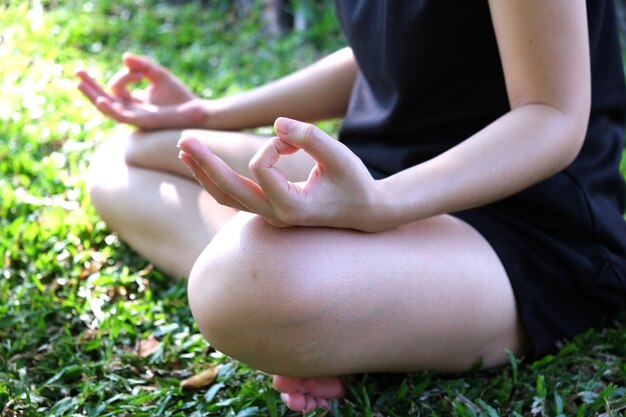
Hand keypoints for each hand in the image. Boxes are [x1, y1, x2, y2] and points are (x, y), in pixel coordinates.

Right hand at [76, 53, 207, 129]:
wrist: (195, 112)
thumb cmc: (179, 96)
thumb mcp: (159, 75)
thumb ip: (142, 66)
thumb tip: (124, 57)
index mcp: (134, 103)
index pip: (117, 88)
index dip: (124, 76)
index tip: (138, 70)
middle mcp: (132, 111)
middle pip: (105, 99)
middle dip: (90, 86)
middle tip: (76, 72)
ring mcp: (135, 118)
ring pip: (108, 108)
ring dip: (92, 95)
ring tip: (79, 84)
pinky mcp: (141, 121)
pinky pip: (121, 116)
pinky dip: (110, 108)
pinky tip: (99, 100)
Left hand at [177, 117, 390, 230]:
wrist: (365, 212)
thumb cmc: (355, 183)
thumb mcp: (339, 156)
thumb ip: (309, 136)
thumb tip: (278, 124)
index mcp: (292, 208)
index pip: (262, 166)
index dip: (275, 143)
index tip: (294, 138)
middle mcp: (275, 217)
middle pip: (228, 189)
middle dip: (205, 162)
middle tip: (184, 138)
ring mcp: (269, 217)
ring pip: (226, 196)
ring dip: (204, 172)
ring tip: (184, 149)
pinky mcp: (268, 211)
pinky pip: (233, 197)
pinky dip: (216, 179)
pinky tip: (202, 163)